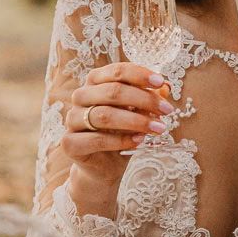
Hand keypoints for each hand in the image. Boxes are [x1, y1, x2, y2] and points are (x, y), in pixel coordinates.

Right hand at [63, 63, 173, 189]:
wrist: (105, 166)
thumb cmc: (122, 132)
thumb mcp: (139, 113)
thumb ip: (149, 99)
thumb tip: (165, 88)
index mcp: (95, 81)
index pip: (117, 71)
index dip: (140, 75)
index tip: (161, 82)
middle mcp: (81, 96)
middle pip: (113, 91)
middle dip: (144, 99)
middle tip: (167, 110)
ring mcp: (72, 119)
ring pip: (105, 115)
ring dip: (137, 121)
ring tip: (159, 128)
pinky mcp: (69, 143)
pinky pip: (98, 139)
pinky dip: (122, 140)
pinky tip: (139, 140)